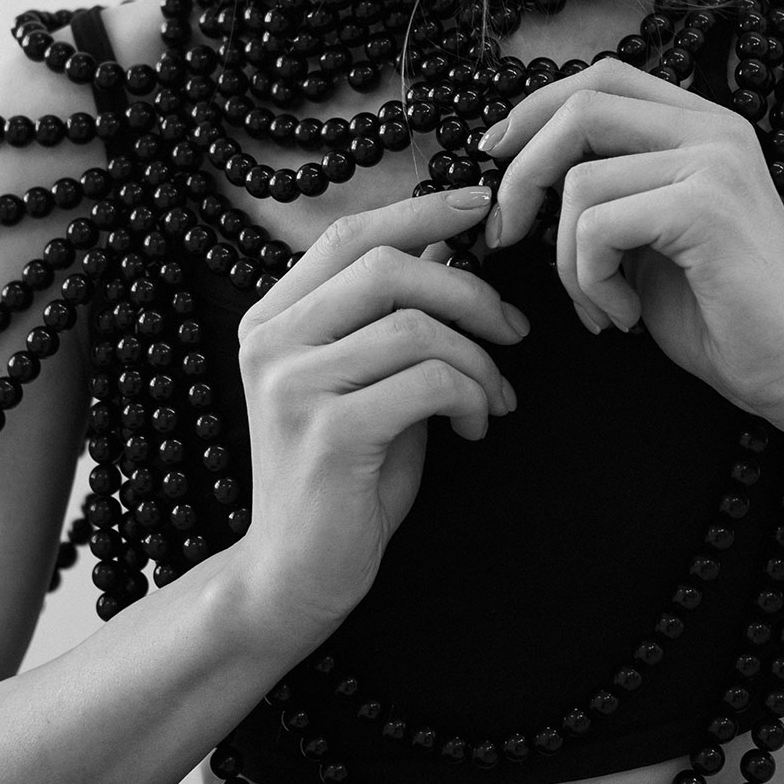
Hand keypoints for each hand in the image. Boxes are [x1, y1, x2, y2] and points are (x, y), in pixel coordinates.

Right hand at [233, 189, 528, 639]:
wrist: (296, 576)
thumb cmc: (343, 478)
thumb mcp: (369, 383)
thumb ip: (395, 320)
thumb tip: (447, 248)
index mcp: (271, 319)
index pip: (350, 236)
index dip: (421, 211)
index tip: (482, 207)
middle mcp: (270, 342)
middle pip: (386, 266)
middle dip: (469, 289)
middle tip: (514, 330)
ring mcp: (292, 386)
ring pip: (415, 325)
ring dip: (480, 359)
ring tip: (496, 399)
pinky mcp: (329, 433)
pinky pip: (428, 381)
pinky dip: (472, 397)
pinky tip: (476, 428)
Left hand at [482, 60, 783, 427]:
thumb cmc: (722, 314)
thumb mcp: (649, 237)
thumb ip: (608, 192)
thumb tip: (519, 174)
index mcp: (703, 126)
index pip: (602, 79)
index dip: (535, 110)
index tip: (496, 158)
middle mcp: (714, 129)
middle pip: (582, 108)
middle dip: (523, 174)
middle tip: (505, 235)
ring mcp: (714, 162)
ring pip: (579, 182)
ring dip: (564, 261)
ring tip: (600, 305)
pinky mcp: (706, 206)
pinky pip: (596, 228)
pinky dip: (589, 282)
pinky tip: (623, 316)